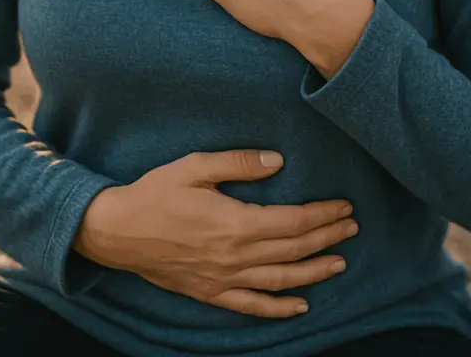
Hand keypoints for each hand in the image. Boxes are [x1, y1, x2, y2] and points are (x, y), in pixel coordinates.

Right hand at [74, 148, 358, 317]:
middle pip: (293, 250)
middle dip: (327, 238)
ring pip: (280, 280)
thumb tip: (278, 161)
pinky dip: (278, 308)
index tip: (344, 207)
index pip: (293, 222)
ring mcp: (224, 279)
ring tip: (340, 263)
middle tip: (353, 227)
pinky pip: (251, 306)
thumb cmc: (156, 192)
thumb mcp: (196, 166)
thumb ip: (239, 163)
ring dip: (314, 272)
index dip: (322, 216)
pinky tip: (300, 307)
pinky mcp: (211, 293)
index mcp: (235, 222)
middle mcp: (235, 256)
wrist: (118, 231)